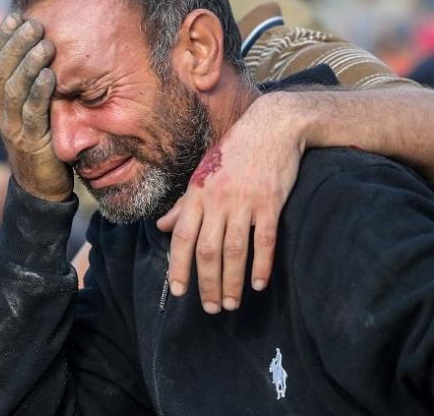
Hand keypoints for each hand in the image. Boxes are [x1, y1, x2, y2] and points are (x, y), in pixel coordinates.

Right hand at [0, 13, 72, 201]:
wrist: (42, 189)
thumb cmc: (44, 144)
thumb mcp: (36, 111)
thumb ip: (36, 87)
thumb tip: (47, 52)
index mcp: (2, 101)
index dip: (4, 39)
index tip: (15, 15)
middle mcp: (3, 111)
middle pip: (3, 71)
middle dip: (17, 43)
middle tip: (32, 22)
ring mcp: (14, 127)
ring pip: (16, 89)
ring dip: (29, 63)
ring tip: (43, 42)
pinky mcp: (30, 142)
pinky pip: (33, 113)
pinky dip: (40, 92)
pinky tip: (51, 75)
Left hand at [157, 92, 305, 312]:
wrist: (273, 125)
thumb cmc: (235, 151)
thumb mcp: (202, 173)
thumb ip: (184, 204)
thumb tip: (161, 227)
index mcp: (197, 193)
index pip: (182, 237)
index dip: (178, 267)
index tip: (178, 292)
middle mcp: (217, 200)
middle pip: (208, 251)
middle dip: (206, 284)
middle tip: (210, 308)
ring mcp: (245, 201)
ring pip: (235, 251)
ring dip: (231, 282)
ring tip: (230, 304)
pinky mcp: (270, 202)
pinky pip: (265, 241)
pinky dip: (262, 265)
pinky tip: (259, 284)